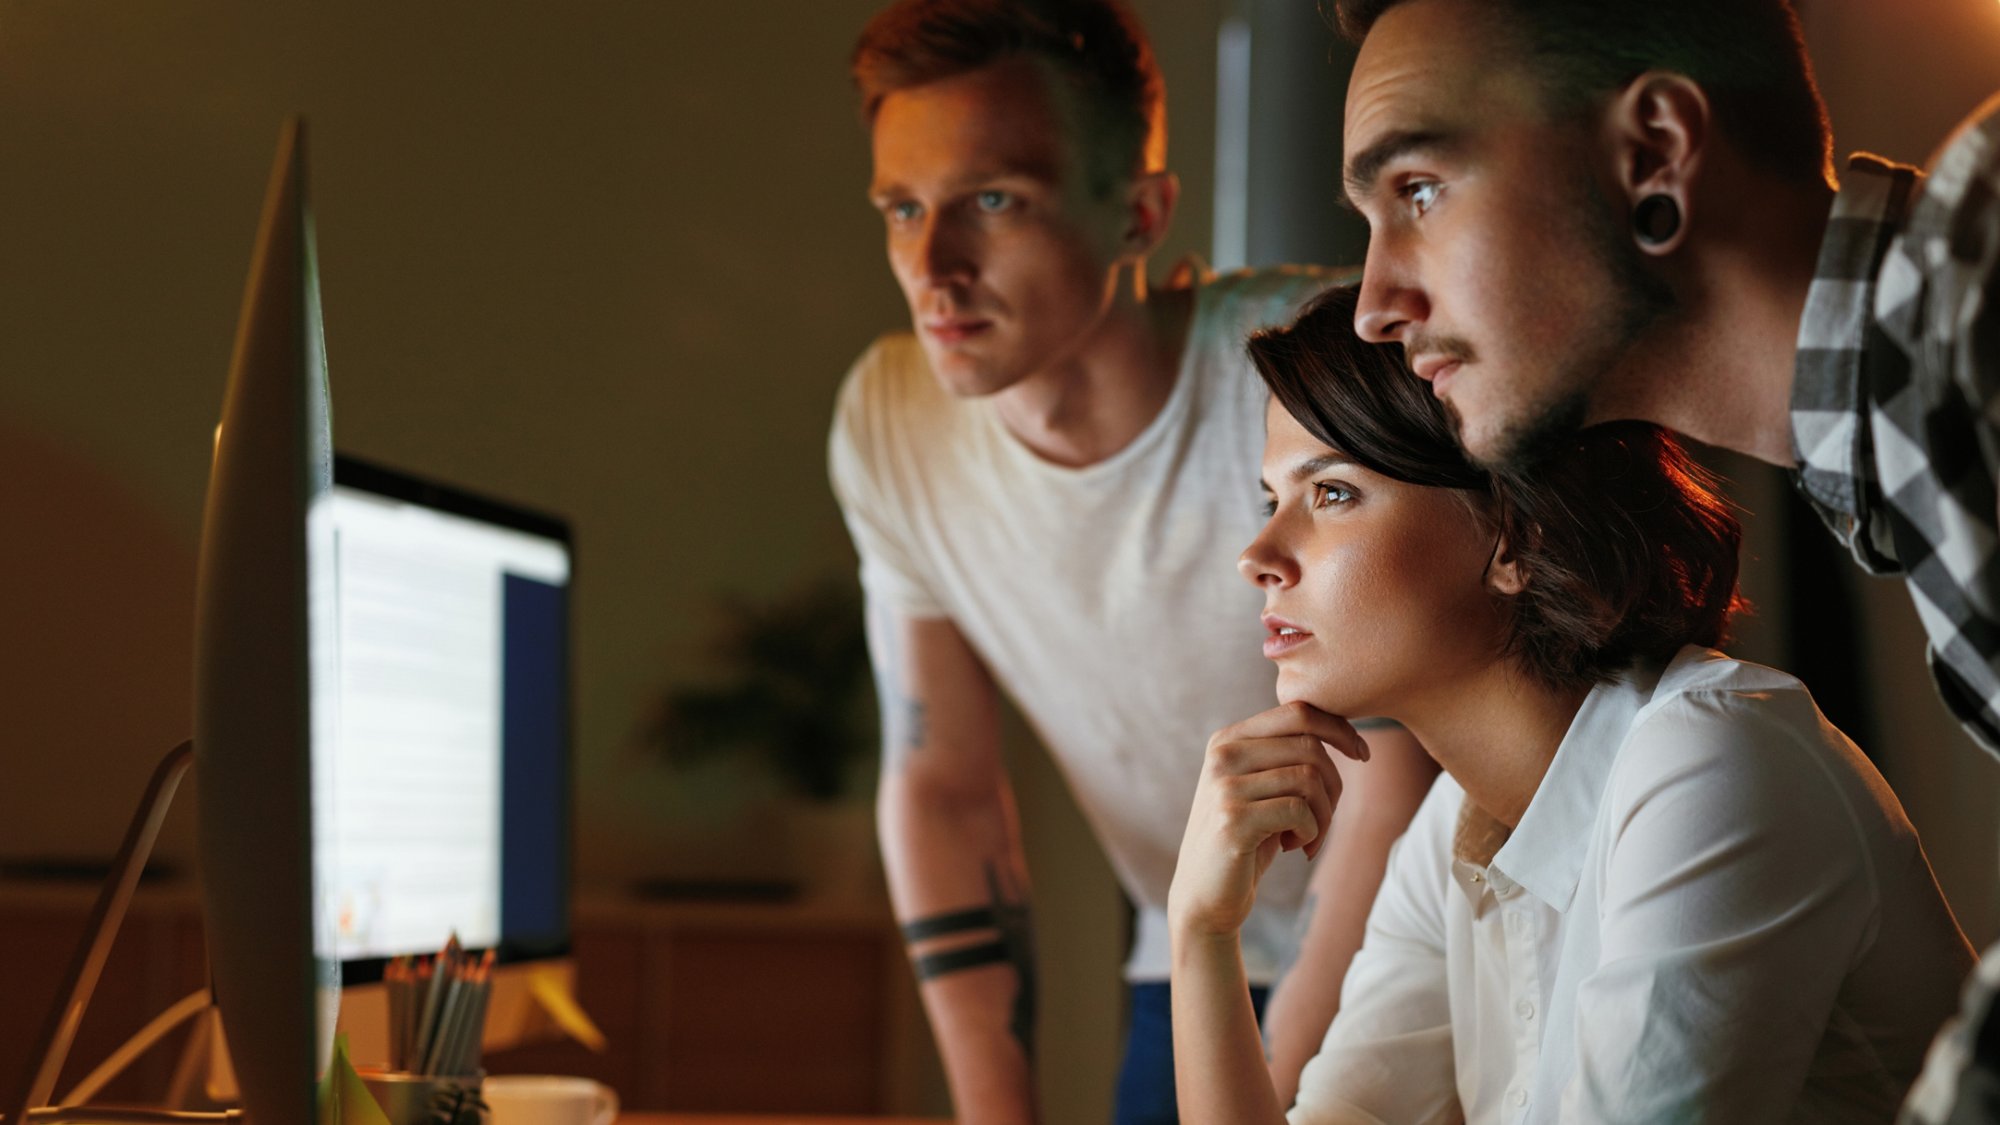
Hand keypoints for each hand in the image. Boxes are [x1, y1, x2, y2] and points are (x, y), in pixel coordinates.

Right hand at [1169, 701, 1365, 938]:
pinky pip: (1299, 810)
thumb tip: (1343, 730)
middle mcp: (1223, 755)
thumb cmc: (1245, 840)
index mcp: (1228, 739)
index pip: (1298, 712)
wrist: (1204, 896)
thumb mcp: (1261, 789)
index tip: (1362, 755)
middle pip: (1309, 746)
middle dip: (1334, 785)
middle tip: (1326, 818)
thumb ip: (1285, 756)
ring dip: (1324, 815)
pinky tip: (1295, 847)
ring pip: (1308, 778)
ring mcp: (1225, 786)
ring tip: (1309, 837)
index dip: (1339, 729)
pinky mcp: (1233, 819)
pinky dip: (1311, 832)